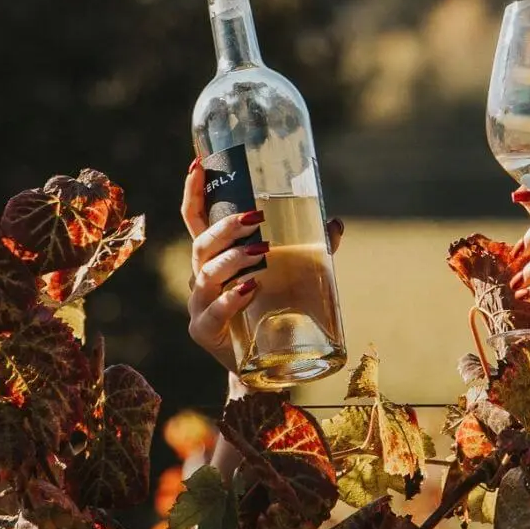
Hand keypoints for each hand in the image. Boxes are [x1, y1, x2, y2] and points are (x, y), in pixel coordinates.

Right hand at [180, 158, 343, 371]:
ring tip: (262, 252)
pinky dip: (229, 299)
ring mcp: (198, 305)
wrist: (264, 365)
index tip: (198, 163)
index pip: (195, 218)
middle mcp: (200, 276)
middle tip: (254, 218)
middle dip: (225, 227)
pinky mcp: (204, 331)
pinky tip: (248, 289)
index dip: (194, 191)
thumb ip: (311, 250)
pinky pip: (212, 312)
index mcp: (215, 256)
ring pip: (205, 274)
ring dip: (233, 259)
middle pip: (201, 243)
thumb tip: (335, 222)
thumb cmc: (271, 310)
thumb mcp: (290, 276)